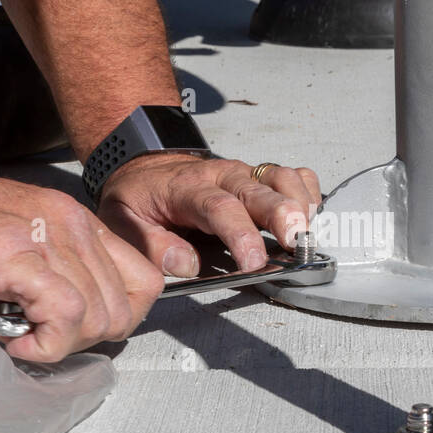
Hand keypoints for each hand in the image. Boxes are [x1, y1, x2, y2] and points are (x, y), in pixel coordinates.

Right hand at [0, 157, 163, 362]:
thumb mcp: (14, 246)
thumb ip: (52, 275)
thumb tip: (73, 322)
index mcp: (74, 219)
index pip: (144, 278)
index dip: (117, 316)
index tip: (77, 330)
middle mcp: (70, 222)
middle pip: (127, 305)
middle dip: (88, 338)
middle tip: (43, 339)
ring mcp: (46, 236)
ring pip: (101, 314)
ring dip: (63, 343)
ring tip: (21, 337)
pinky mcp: (16, 256)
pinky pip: (66, 314)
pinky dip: (45, 344)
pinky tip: (12, 340)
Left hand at [97, 154, 322, 275]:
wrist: (148, 168)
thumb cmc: (140, 198)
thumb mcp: (122, 222)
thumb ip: (150, 245)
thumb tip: (186, 264)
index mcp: (187, 188)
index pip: (219, 208)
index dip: (240, 235)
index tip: (253, 263)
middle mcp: (221, 176)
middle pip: (259, 189)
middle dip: (283, 214)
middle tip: (297, 241)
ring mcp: (244, 175)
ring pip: (281, 177)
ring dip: (300, 204)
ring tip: (307, 233)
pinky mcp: (259, 178)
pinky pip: (293, 176)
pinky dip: (308, 192)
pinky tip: (310, 216)